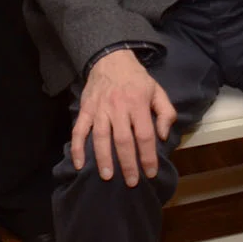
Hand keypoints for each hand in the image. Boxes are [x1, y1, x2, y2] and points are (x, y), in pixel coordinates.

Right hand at [71, 49, 175, 186]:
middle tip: (131, 182)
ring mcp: (100, 110)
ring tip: (107, 177)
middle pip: (123, 140)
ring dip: (104, 159)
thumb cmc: (137, 79)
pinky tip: (79, 164)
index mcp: (138, 103)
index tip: (151, 172)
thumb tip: (163, 136)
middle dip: (128, 163)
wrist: (111, 59)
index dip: (148, 156)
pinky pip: (79, 131)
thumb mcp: (157, 91)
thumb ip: (165, 113)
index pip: (145, 135)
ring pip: (101, 138)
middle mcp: (118, 108)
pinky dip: (77, 148)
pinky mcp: (85, 110)